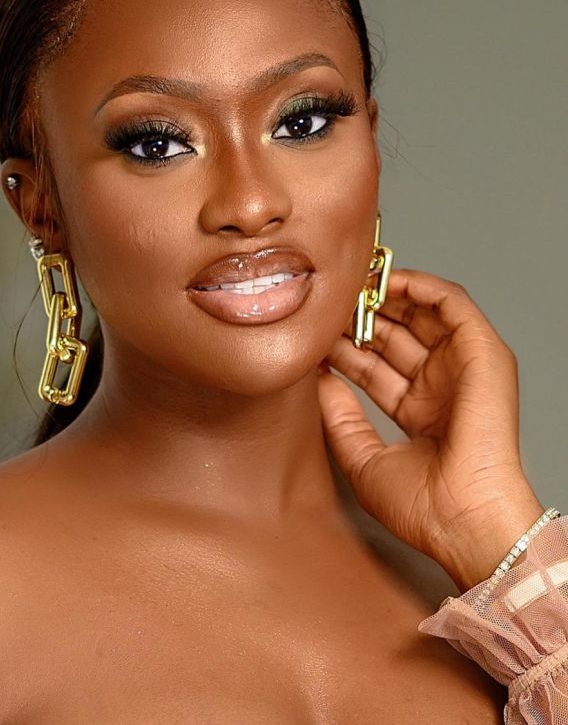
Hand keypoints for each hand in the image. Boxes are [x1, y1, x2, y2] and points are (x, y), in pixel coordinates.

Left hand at [318, 268, 543, 590]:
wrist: (461, 520)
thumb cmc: (422, 507)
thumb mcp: (362, 457)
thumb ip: (339, 416)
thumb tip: (319, 379)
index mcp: (419, 413)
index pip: (376, 366)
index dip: (346, 346)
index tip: (316, 332)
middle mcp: (441, 387)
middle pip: (397, 335)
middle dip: (362, 316)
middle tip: (330, 303)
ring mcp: (462, 369)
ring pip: (423, 313)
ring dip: (388, 294)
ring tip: (353, 284)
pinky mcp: (483, 354)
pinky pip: (453, 304)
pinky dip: (422, 285)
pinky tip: (388, 279)